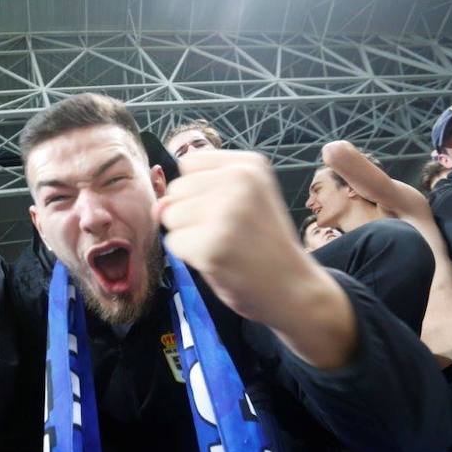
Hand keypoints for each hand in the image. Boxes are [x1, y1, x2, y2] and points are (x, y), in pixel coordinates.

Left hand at [154, 150, 355, 367]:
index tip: (223, 208)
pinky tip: (218, 260)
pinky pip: (174, 243)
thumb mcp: (244, 200)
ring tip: (221, 245)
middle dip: (189, 213)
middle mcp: (238, 180)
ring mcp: (225, 212)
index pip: (189, 163)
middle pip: (176, 189)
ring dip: (187, 235)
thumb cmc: (264, 244)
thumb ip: (201, 192)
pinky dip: (189, 256)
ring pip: (170, 215)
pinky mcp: (211, 244)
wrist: (293, 289)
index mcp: (248, 165)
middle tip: (225, 232)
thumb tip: (158, 205)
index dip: (196, 189)